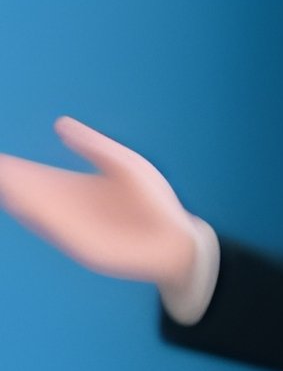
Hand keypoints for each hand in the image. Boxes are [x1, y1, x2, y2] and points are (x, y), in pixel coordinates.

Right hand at [0, 117, 197, 290]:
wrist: (177, 241)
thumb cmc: (154, 203)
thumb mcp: (126, 166)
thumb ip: (94, 146)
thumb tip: (59, 123)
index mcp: (71, 188)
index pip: (32, 176)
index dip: (10, 169)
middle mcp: (63, 209)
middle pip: (25, 194)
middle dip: (6, 183)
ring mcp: (70, 230)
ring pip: (33, 213)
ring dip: (15, 200)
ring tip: (1, 182)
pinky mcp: (82, 247)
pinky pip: (55, 230)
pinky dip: (38, 218)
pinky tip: (21, 203)